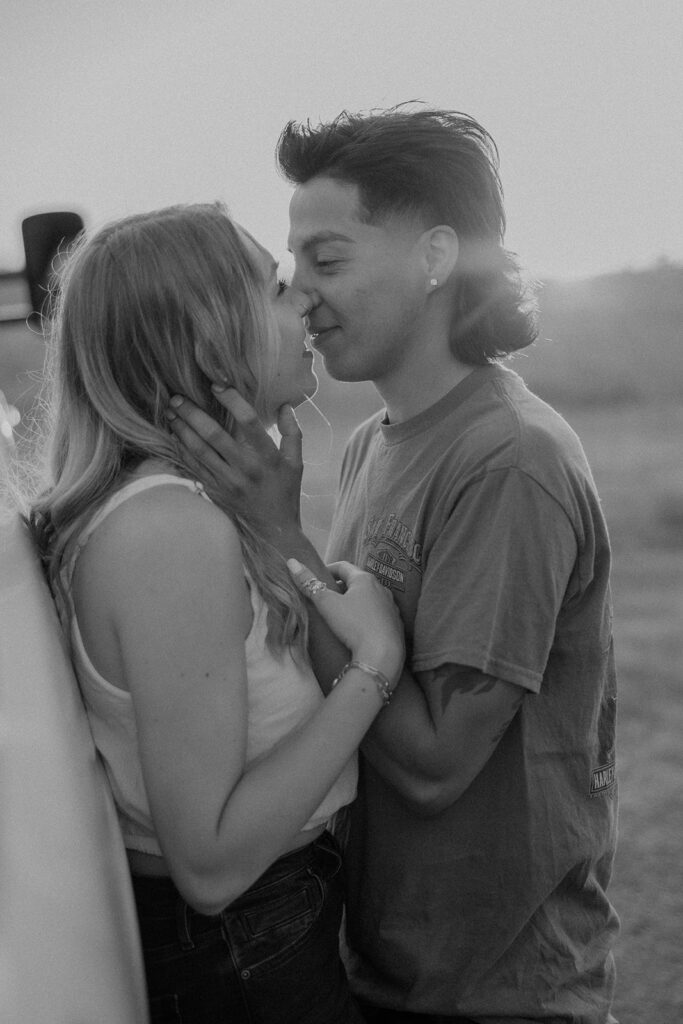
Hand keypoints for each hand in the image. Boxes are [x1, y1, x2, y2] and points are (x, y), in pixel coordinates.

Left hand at [166, 388, 302, 536]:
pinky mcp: (215, 492)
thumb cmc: (285, 493)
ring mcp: (228, 482)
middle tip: (178, 396)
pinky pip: (194, 468)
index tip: (216, 385)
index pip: (249, 422)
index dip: (232, 401)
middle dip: (193, 414)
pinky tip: (173, 436)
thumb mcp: (296, 463)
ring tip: (170, 412)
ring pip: (199, 451)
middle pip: (215, 436)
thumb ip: (293, 433)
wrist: (273, 531)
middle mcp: (246, 469)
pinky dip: (182, 450)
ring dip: (182, 430)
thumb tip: (284, 405)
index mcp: (268, 458)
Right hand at [287, 558, 404, 686]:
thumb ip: (309, 584)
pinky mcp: (396, 624)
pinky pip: (378, 614)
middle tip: (325, 596)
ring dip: (354, 601)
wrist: (383, 655)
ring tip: (340, 613)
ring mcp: (391, 607)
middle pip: (357, 582)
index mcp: (365, 579)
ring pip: (369, 598)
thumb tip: (292, 562)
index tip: (316, 577)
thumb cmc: (354, 625)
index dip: (327, 569)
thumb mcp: (327, 604)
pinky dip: (366, 616)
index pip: (343, 566)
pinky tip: (358, 628)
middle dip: (340, 586)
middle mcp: (381, 589)